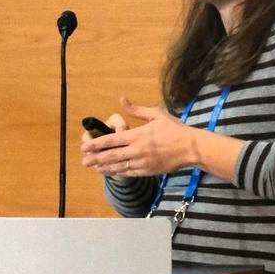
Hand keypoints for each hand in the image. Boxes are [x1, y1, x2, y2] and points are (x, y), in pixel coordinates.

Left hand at [80, 97, 195, 177]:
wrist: (191, 148)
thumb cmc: (174, 129)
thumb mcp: (156, 114)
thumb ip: (137, 110)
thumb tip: (122, 100)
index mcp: (137, 135)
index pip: (111, 140)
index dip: (96, 144)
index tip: (85, 146)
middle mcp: (137, 150)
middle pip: (111, 155)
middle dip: (95, 158)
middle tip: (83, 160)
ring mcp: (142, 162)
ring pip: (118, 166)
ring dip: (103, 167)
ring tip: (92, 167)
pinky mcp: (148, 171)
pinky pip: (129, 173)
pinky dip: (117, 173)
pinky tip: (109, 172)